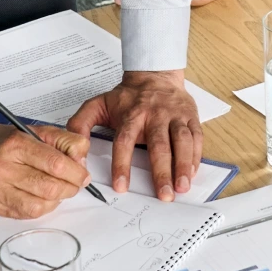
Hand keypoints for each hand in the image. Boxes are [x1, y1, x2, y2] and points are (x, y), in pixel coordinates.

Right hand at [0, 115, 92, 218]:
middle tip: (74, 183)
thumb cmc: (3, 140)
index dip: (76, 172)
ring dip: (57, 200)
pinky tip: (43, 198)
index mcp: (16, 145)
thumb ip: (64, 141)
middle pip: (49, 187)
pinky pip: (25, 214)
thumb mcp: (36, 130)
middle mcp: (3, 167)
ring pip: (39, 205)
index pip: (56, 164)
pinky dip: (41, 208)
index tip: (83, 174)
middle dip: (70, 188)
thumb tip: (81, 161)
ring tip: (58, 190)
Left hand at [67, 69, 202, 199]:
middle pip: (159, 145)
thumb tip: (74, 150)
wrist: (154, 75)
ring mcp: (175, 115)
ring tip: (182, 187)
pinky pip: (197, 138)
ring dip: (184, 166)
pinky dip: (196, 157)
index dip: (123, 164)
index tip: (122, 186)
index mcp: (132, 114)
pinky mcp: (190, 116)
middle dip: (162, 172)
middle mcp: (155, 114)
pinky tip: (192, 173)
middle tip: (163, 195)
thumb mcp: (98, 104)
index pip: (125, 141)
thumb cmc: (128, 97)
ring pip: (182, 142)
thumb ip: (80, 124)